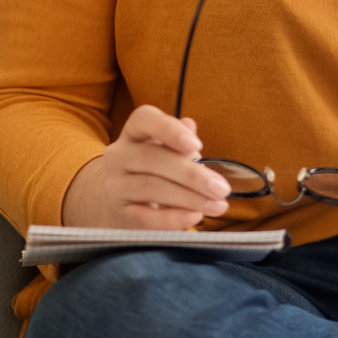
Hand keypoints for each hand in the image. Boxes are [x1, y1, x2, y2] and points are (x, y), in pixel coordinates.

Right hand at [60, 105, 231, 229]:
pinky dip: (172, 218)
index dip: (170, 129)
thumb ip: (182, 141)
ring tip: (217, 206)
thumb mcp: (169, 152)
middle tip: (221, 189)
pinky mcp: (119, 214)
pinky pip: (145, 217)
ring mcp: (116, 186)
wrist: (123, 203)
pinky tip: (194, 217)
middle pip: (152, 159)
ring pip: (152, 188)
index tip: (197, 145)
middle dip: (192, 174)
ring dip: (190, 198)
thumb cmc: (156, 171)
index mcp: (133, 134)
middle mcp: (119, 156)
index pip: (143, 119)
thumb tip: (190, 126)